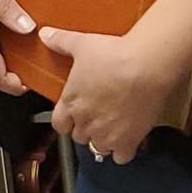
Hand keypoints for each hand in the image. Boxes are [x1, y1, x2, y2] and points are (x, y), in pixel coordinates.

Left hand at [39, 26, 176, 163]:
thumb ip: (61, 42)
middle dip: (87, 128)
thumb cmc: (116, 56)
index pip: (59, 124)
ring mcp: (106, 135)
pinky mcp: (128, 141)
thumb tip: (45, 35)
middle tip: (99, 115)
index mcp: (71, 103)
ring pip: (98, 148)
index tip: (75, 114)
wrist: (146, 66)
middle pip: (79, 136)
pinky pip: (121, 157)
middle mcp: (85, 123)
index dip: (67, 120)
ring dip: (104, 140)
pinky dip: (124, 151)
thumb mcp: (82, 44)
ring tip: (114, 127)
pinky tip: (129, 138)